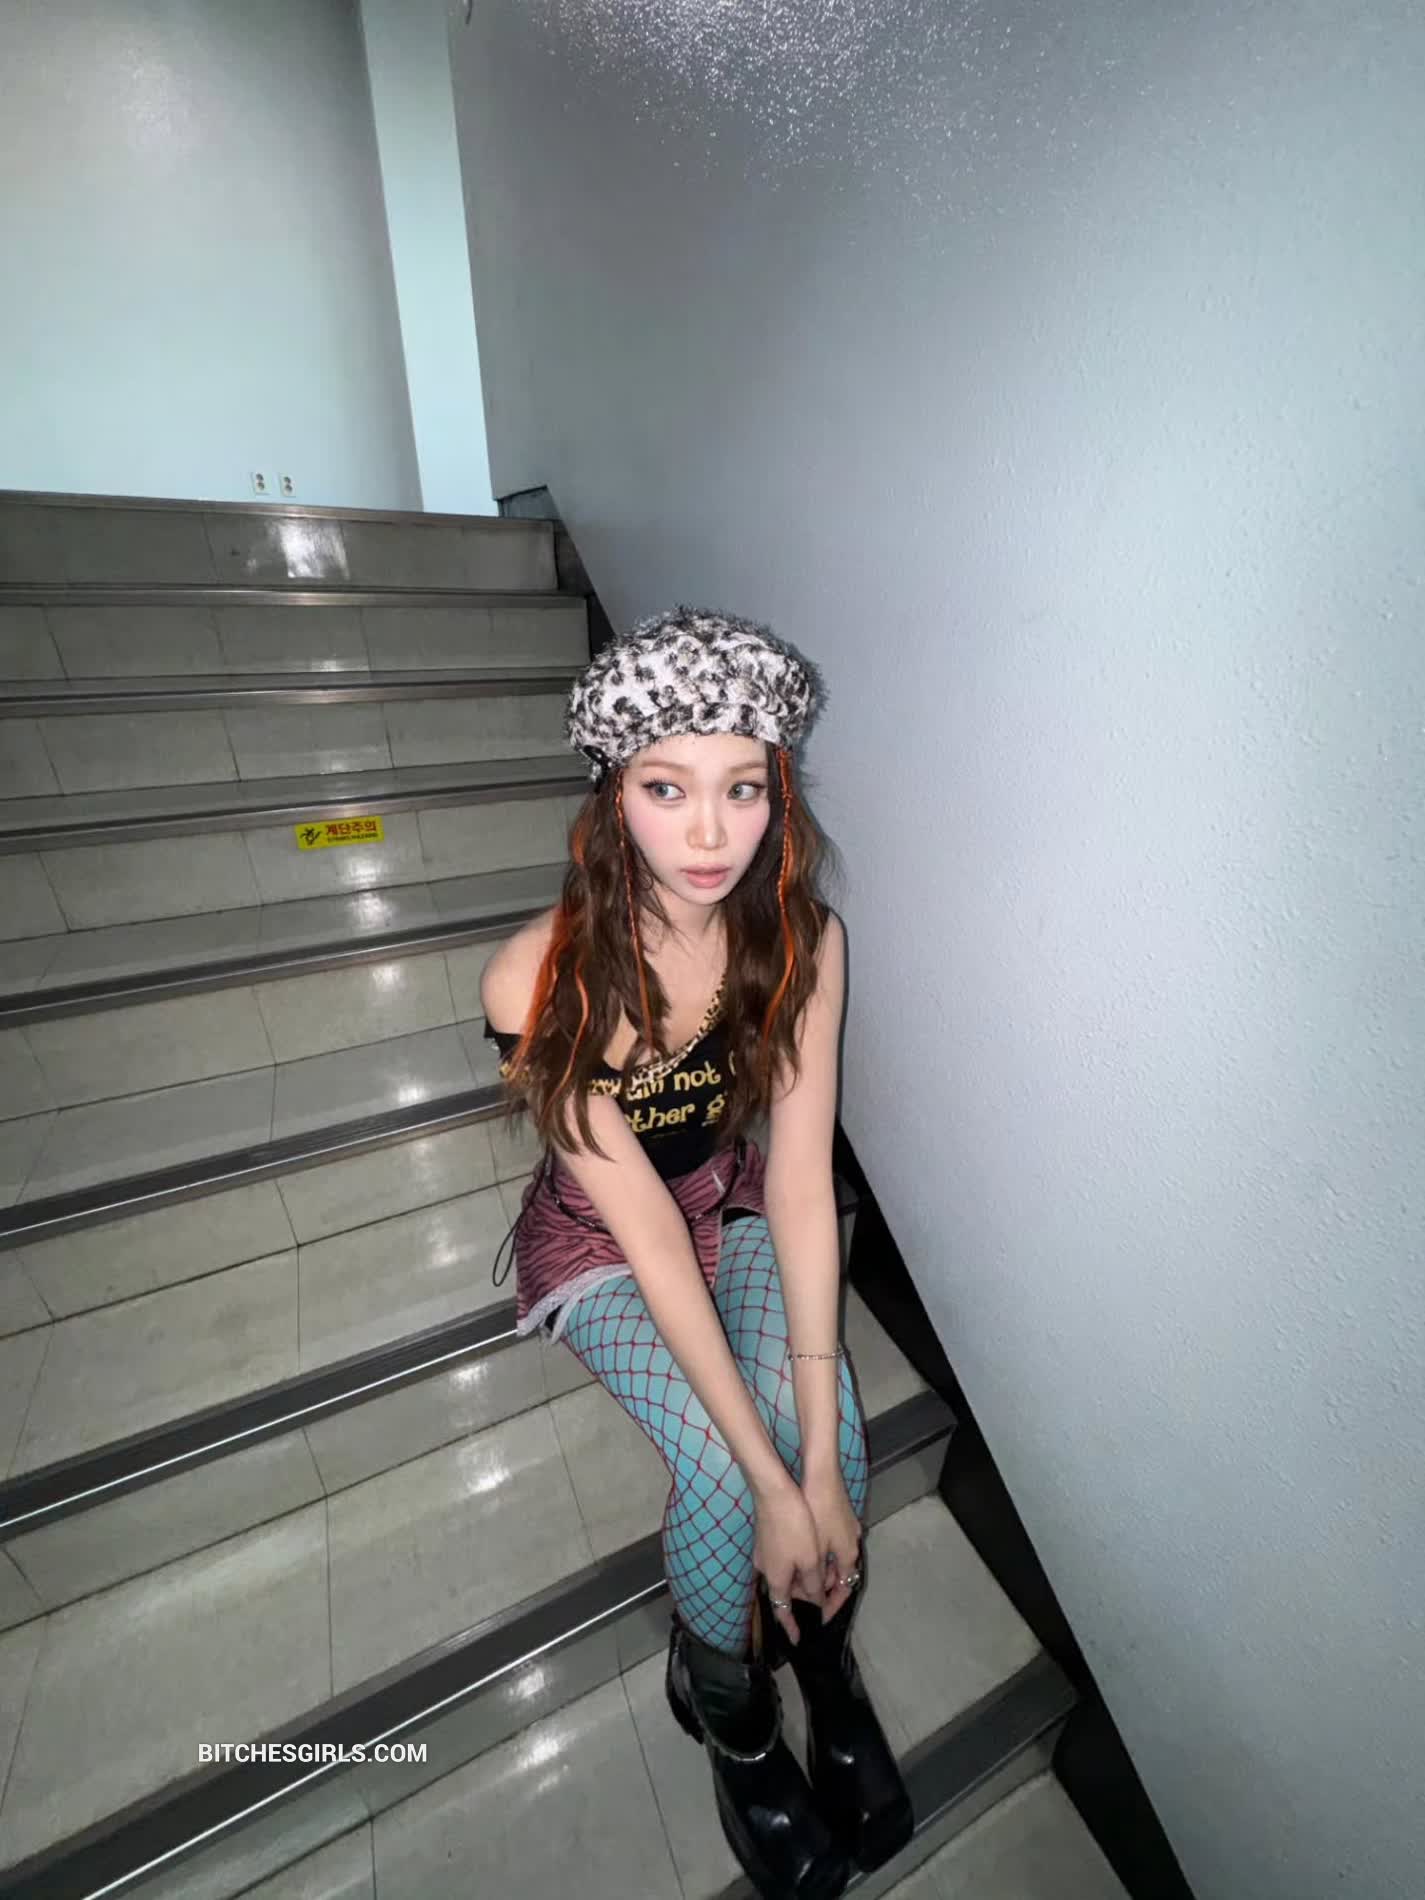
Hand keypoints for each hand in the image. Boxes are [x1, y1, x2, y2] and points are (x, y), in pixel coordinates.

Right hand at [751, 1480, 825, 1648]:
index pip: (783, 1612)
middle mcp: (767, 1568)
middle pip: (788, 1592)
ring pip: (789, 1574)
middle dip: (808, 1596)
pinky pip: (786, 1560)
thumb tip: (815, 1603)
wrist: (773, 1490)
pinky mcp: (767, 1537)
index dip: (791, 1628)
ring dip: (808, 1577)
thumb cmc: (795, 1525)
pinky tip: (814, 1553)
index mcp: (776, 1578)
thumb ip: (814, 1584)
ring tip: (829, 1572)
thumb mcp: (811, 1559)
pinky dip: (801, 1563)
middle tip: (829, 1595)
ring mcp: (765, 1552)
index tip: (797, 1640)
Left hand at [799, 1464, 863, 1624]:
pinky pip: (832, 1544)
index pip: (844, 1590)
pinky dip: (820, 1554)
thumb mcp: (812, 1551)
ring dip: (820, 1570)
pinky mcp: (840, 1514)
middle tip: (803, 1598)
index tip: (819, 1619)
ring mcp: (848, 1527)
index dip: (831, 1607)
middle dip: (824, 1588)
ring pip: (835, 1558)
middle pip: (840, 1574)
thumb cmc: (815, 1512)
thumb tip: (813, 1597)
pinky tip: (802, 1551)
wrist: (820, 1474)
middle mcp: (853, 1542)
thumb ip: (815, 1577)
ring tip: (798, 1579)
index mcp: (848, 1554)